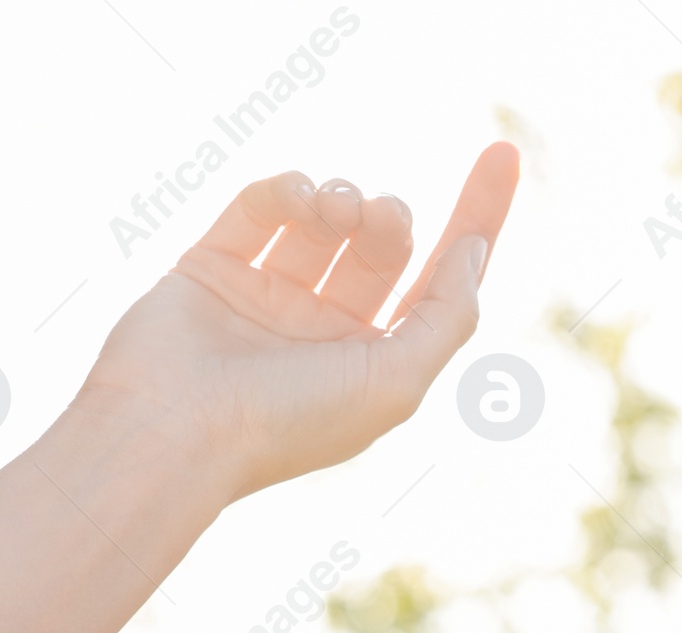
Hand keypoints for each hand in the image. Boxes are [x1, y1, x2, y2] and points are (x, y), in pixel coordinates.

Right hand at [73, 147, 519, 499]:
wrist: (176, 430)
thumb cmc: (292, 422)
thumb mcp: (397, 383)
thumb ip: (448, 316)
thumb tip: (473, 249)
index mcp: (374, 363)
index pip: (440, 282)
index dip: (477, 219)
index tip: (505, 154)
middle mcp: (325, 330)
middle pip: (384, 244)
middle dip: (391, 219)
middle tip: (376, 220)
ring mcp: (269, 295)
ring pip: (325, 218)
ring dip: (342, 200)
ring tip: (332, 213)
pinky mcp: (214, 263)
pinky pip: (262, 203)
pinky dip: (286, 188)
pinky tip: (296, 197)